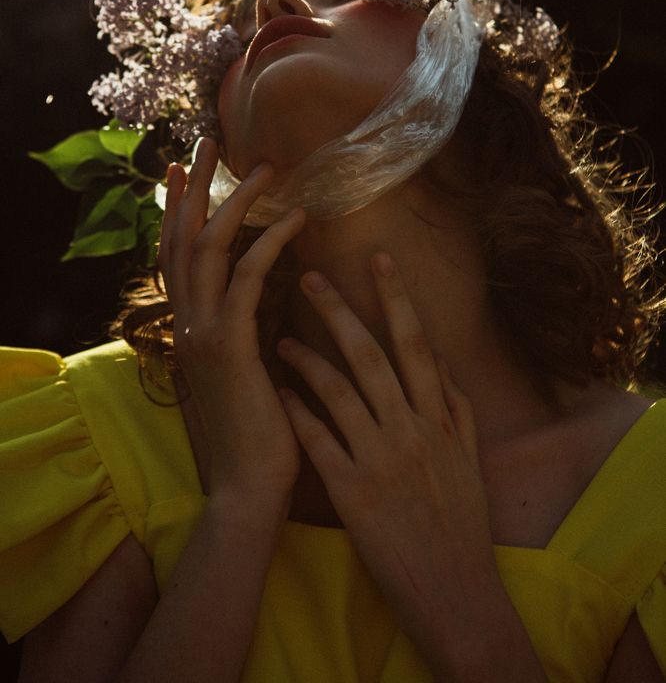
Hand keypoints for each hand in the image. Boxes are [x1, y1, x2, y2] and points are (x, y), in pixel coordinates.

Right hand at [158, 137, 305, 506]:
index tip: (183, 169)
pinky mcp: (230, 346)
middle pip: (181, 239)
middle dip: (193, 188)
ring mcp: (203, 334)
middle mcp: (186, 324)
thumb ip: (242, 330)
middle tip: (205, 142)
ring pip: (210, 249)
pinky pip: (249, 279)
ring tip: (263, 165)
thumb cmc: (259, 431)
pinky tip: (296, 216)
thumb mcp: (244, 370)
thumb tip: (258, 298)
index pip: (175, 255)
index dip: (177, 209)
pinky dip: (270, 242)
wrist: (250, 488)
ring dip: (235, 201)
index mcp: (188, 328)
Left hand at [276, 252, 500, 671]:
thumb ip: (454, 404)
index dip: (396, 298)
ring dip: (306, 358)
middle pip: (370, 355)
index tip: (377, 258)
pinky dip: (297, 411)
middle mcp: (411, 430)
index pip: (414, 343)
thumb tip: (434, 358)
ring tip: (279, 337)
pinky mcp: (353, 491)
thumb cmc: (460, 521)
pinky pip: (318, 440)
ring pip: (338, 391)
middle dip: (338, 310)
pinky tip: (278, 392)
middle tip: (308, 275)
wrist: (453, 590)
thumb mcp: (468, 457)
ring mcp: (380, 459)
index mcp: (440, 418)